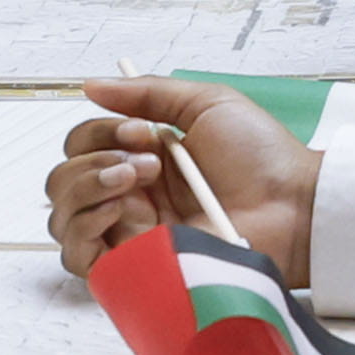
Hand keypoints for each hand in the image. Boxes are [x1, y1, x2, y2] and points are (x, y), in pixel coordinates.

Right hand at [47, 77, 320, 285]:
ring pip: (63, 220)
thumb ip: (148, 92)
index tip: (142, 132)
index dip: (98, 134)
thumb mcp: (205, 104)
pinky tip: (120, 210)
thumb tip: (90, 85)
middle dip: (91, 162)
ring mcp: (130, 236)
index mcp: (140, 160)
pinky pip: (80, 259)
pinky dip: (85, 229)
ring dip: (86, 189)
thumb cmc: (260, 156)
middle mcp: (128, 199)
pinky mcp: (136, 269)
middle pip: (62, 183)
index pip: (82, 147)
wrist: (292, 206)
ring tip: (133, 182)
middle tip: (144, 160)